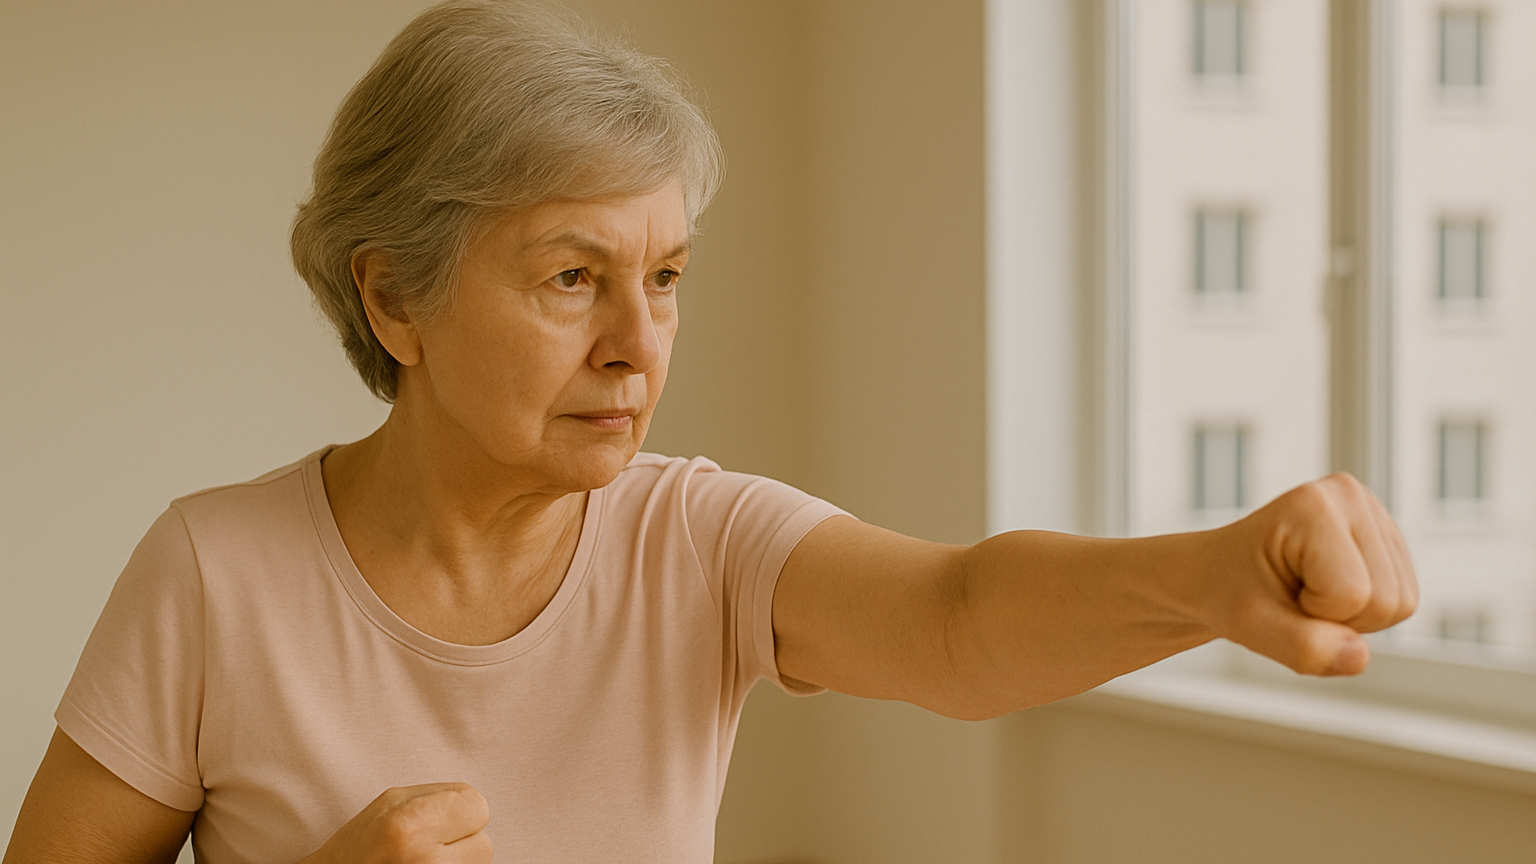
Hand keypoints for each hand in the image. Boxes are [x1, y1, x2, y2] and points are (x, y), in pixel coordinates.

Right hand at [301, 783, 491, 863]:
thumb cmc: (357, 849)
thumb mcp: (389, 804)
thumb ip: (436, 797)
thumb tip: (474, 803)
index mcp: (409, 825)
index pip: (476, 805)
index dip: (462, 812)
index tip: (441, 822)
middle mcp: (423, 860)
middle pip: (484, 843)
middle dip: (462, 844)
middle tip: (428, 849)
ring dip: (460, 863)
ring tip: (423, 863)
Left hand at [1202, 473, 1416, 675]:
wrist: (1216, 574)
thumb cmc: (1227, 591)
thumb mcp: (1251, 625)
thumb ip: (1303, 646)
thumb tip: (1360, 658)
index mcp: (1312, 505)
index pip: (1353, 595)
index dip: (1315, 613)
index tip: (1278, 592)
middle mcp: (1351, 496)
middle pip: (1388, 601)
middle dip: (1339, 618)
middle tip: (1292, 596)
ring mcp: (1373, 512)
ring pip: (1402, 602)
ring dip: (1353, 616)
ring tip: (1307, 591)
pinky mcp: (1385, 534)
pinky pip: (1403, 599)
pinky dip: (1364, 609)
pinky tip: (1327, 588)